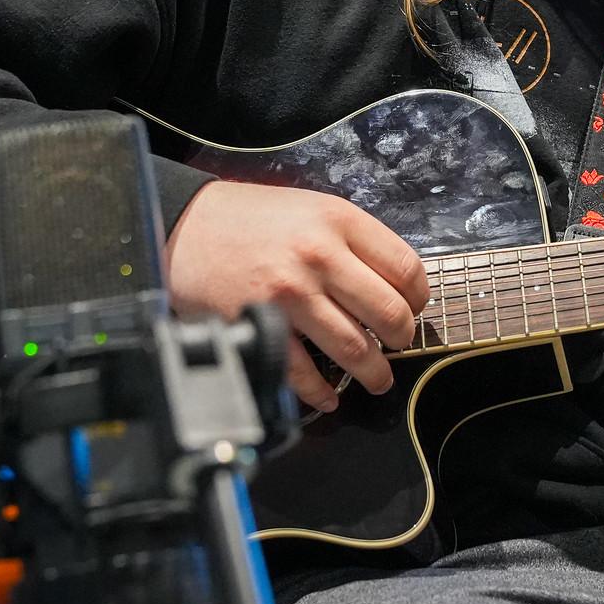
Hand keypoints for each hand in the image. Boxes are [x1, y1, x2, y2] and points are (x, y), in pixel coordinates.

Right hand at [166, 180, 428, 413]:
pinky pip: (303, 374)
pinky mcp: (260, 325)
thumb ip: (352, 240)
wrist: (185, 225)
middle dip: (402, 338)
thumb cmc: (249, 217)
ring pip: (355, 349)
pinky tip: (328, 396)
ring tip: (377, 379)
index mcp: (338, 221)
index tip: (415, 307)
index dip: (419, 297)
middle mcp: (319, 256)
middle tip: (398, 344)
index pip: (405, 268)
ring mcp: (290, 294)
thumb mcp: (311, 207)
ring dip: (374, 373)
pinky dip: (322, 392)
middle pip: (389, 312)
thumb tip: (392, 283)